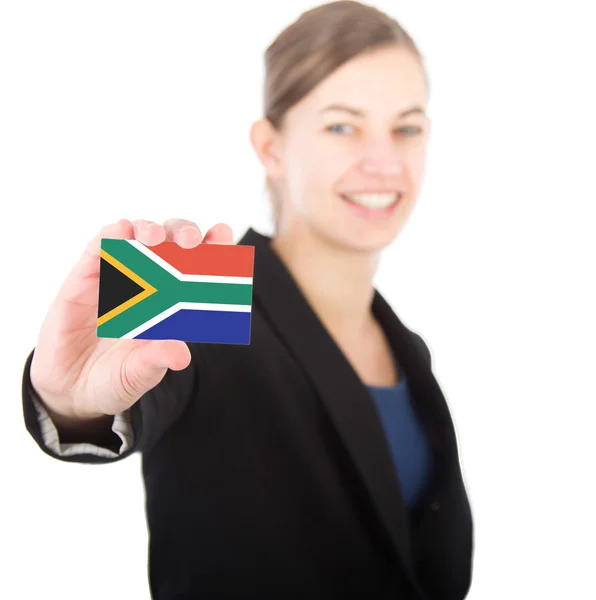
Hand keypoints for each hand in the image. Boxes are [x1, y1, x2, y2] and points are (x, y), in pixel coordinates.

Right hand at [30, 218, 232, 420]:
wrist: (70, 390)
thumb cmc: (115, 379)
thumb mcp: (138, 375)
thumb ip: (156, 361)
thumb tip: (181, 356)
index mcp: (174, 304)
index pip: (199, 267)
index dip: (213, 248)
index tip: (223, 234)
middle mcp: (149, 283)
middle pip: (171, 243)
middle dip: (183, 233)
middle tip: (190, 241)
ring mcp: (117, 276)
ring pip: (137, 236)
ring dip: (149, 229)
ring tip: (155, 237)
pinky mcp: (85, 278)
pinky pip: (97, 248)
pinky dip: (111, 235)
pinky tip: (120, 230)